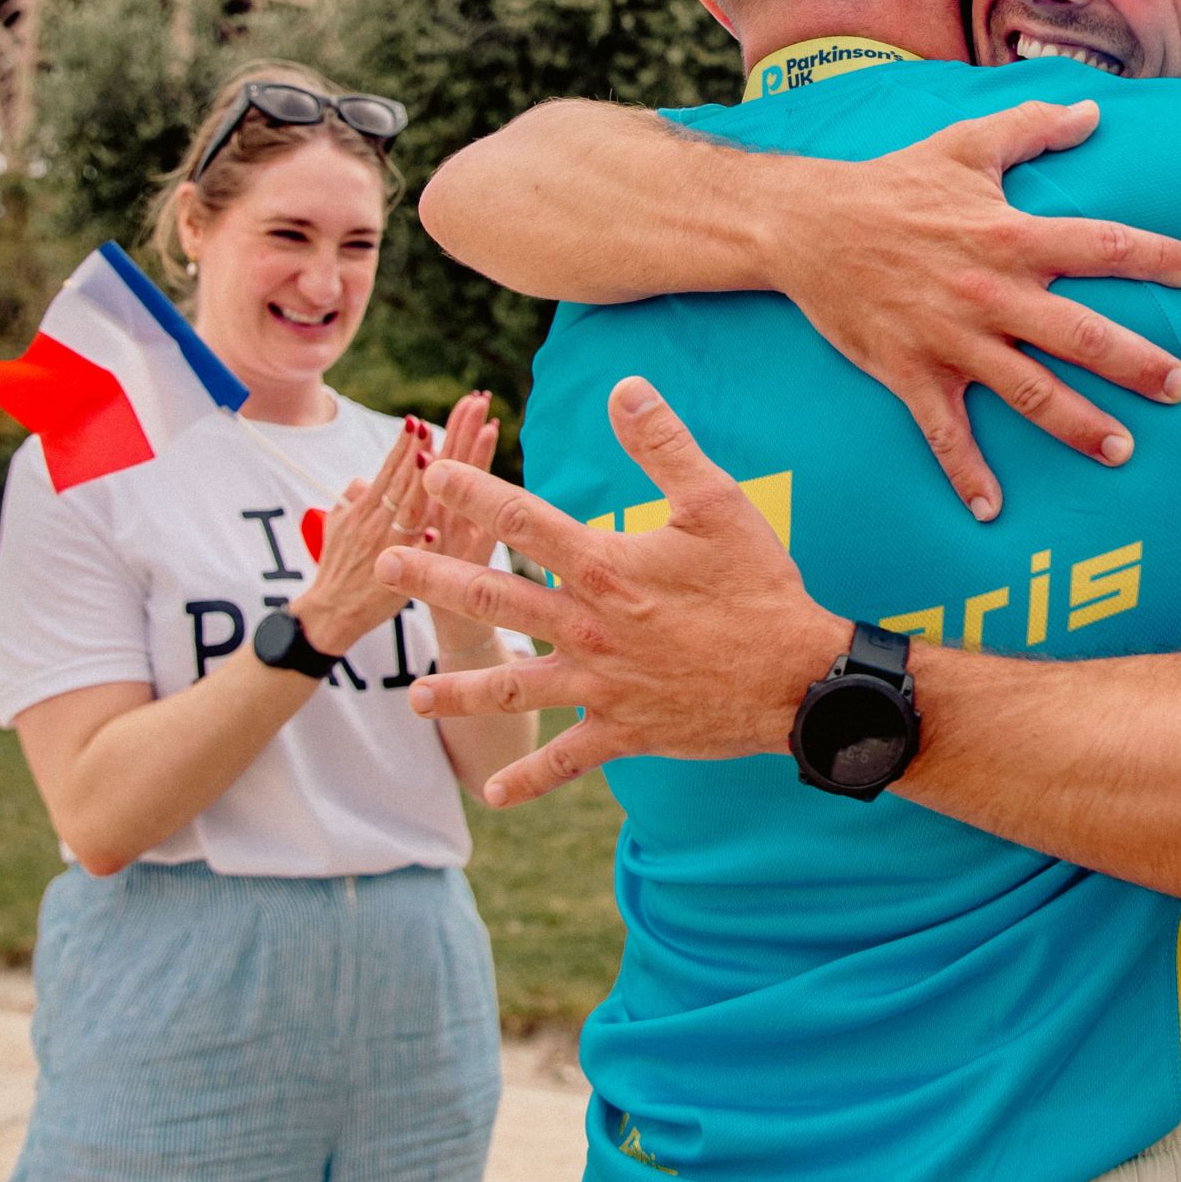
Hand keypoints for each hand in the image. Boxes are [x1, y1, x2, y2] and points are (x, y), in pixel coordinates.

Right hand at [291, 416, 432, 655]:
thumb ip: (350, 500)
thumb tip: (362, 479)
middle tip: (428, 427)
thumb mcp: (335, 527)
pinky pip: (409, 557)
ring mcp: (383, 548)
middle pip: (399, 483)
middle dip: (415, 453)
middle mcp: (373, 523)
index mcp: (362, 510)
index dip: (400, 447)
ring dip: (421, 484)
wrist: (329, 611)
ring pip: (406, 511)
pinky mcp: (392, 576)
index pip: (385, 471)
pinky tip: (433, 530)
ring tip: (436, 460)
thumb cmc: (337, 567)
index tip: (414, 422)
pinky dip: (419, 544)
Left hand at [378, 378, 844, 805]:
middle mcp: (591, 627)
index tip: (431, 473)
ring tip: (414, 694)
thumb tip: (625, 388)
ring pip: (514, 686)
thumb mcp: (719, 503)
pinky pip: (566, 759)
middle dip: (435, 580)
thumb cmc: (761, 586)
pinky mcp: (623, 729)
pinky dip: (529, 778)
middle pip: (496, 600)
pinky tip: (493, 793)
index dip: (474, 493)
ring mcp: (601, 684)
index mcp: (607, 569)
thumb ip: (665, 445)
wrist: (795, 678)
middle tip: (385, 564)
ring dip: (460, 691)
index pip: (525, 522)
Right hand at [770, 99, 1180, 520]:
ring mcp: (951, 339)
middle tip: (1178, 385)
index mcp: (1008, 235)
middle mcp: (989, 292)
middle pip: (1079, 334)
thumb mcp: (965, 145)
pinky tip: (990, 510)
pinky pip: (944, 433)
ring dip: (1077, 425)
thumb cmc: (894, 183)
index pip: (1098, 245)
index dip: (1154, 256)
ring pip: (1028, 391)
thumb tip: (1094, 110)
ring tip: (1121, 449)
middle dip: (1135, 363)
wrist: (808, 226)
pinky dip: (965, 474)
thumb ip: (1033, 125)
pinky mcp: (912, 373)